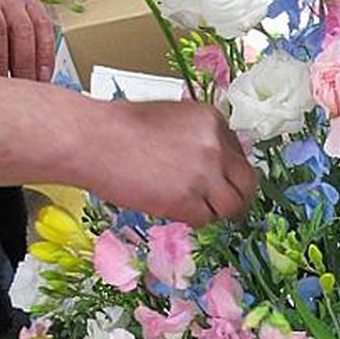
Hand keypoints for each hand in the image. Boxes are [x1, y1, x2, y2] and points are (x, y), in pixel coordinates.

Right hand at [81, 101, 257, 226]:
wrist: (92, 139)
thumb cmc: (121, 127)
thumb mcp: (173, 119)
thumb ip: (200, 138)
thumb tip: (216, 164)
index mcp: (214, 121)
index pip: (240, 155)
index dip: (229, 171)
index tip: (217, 180)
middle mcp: (216, 146)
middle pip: (247, 183)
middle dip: (236, 196)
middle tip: (220, 204)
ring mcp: (205, 174)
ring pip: (231, 206)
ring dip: (214, 210)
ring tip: (191, 206)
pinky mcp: (188, 200)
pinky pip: (204, 220)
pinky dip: (190, 218)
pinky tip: (171, 207)